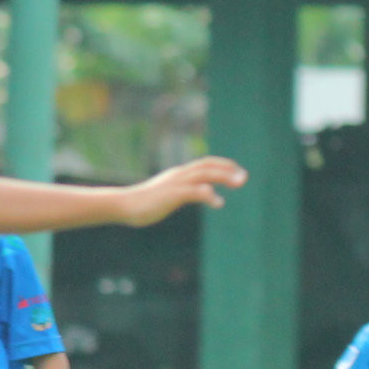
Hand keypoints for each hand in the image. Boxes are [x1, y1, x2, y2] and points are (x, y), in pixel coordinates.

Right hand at [117, 157, 246, 226]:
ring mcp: (175, 184)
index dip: (222, 165)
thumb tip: (200, 194)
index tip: (237, 171)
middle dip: (228, 169)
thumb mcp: (170, 195)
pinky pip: (192, 191)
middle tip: (244, 177)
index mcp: (179, 175)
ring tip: (239, 182)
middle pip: (207, 165)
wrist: (124, 205)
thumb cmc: (146, 203)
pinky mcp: (171, 195)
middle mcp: (179, 175)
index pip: (205, 163)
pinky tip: (218, 202)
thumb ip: (185, 193)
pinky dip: (207, 194)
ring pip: (203, 174)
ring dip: (223, 176)